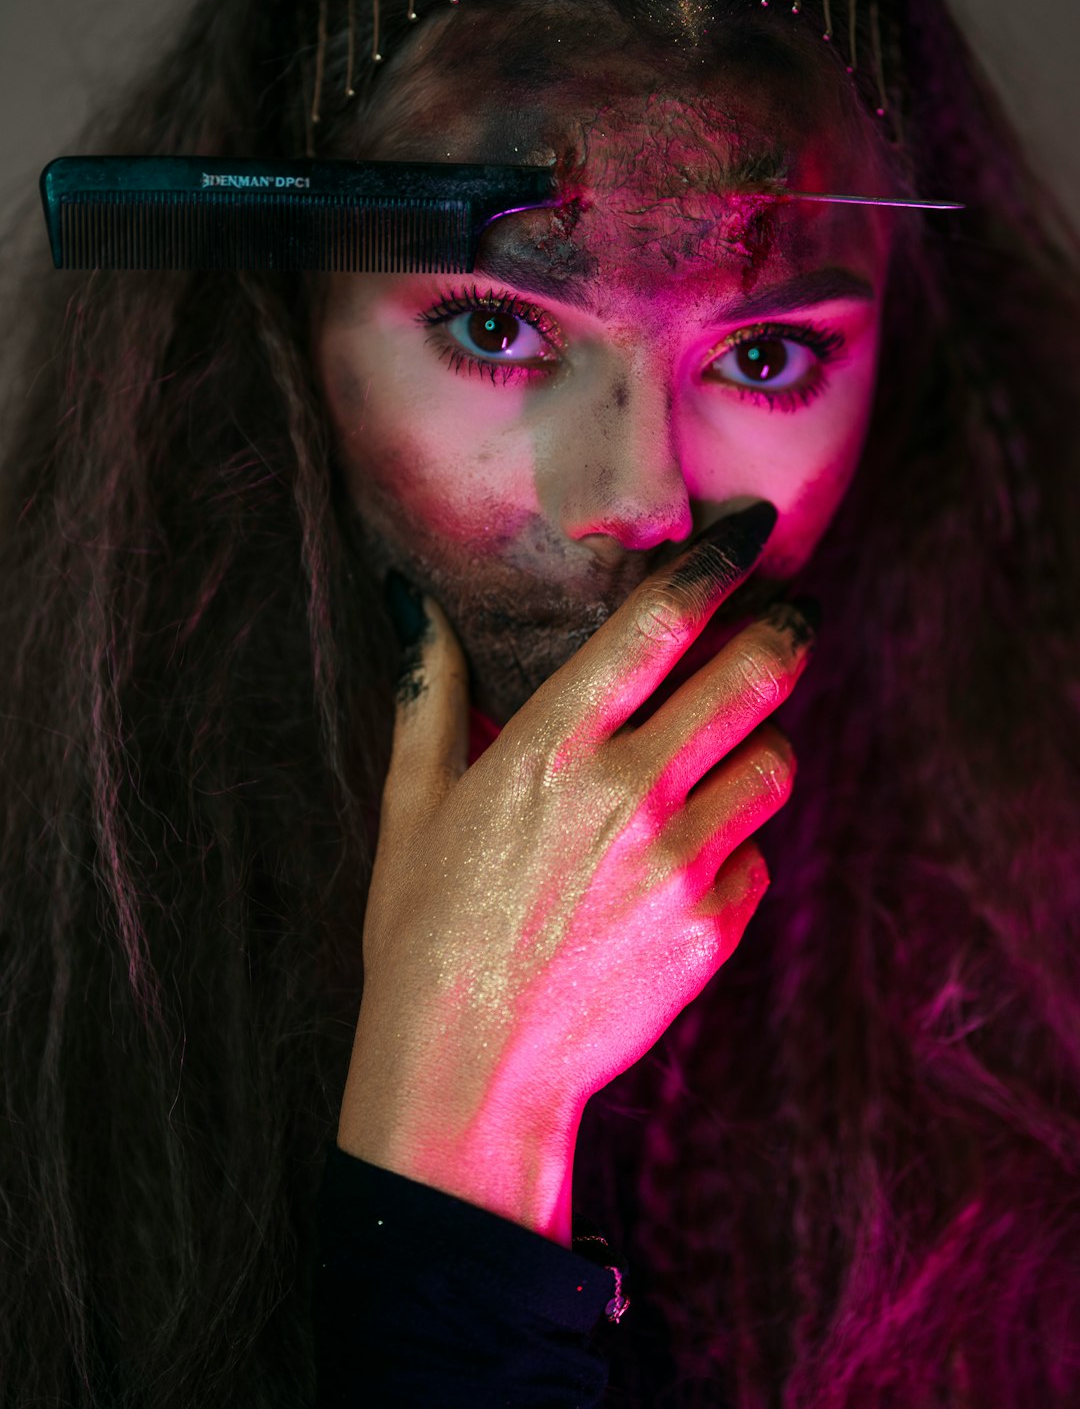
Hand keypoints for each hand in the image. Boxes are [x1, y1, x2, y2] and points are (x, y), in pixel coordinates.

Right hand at [338, 501, 816, 1235]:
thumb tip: (414, 606)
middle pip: (750, 679)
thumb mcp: (410, 807)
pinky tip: (696, 852)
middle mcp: (629, 790)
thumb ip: (428, 697)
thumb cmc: (423, 935)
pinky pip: (758, 858)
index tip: (747, 535)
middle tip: (797, 616)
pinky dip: (740, 841)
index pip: (657, 625)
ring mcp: (680, 862)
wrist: (469, 1075)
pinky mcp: (711, 928)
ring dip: (765, 738)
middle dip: (786, 632)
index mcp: (552, 746)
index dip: (715, 566)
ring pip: (773, 764)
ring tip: (740, 741)